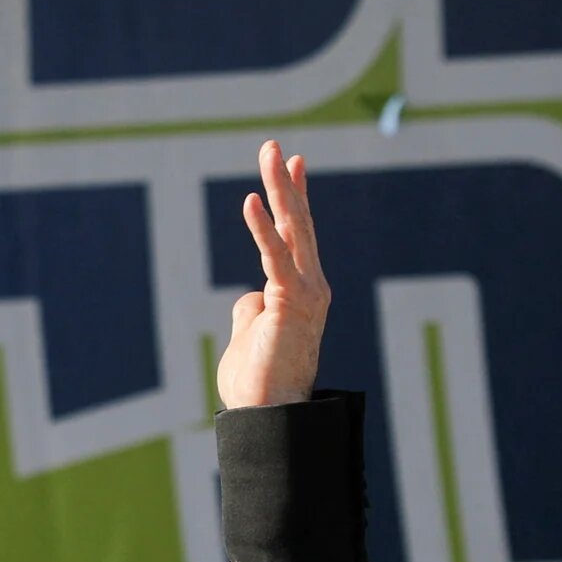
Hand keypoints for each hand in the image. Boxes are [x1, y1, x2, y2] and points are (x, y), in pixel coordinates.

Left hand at [217, 139, 330, 408]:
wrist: (270, 416)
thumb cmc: (260, 384)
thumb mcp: (252, 336)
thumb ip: (254, 309)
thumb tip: (250, 295)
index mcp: (303, 292)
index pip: (299, 235)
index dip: (295, 196)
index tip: (293, 162)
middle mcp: (312, 287)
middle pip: (299, 223)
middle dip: (287, 181)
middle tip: (274, 145)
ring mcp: (306, 294)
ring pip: (293, 230)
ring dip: (280, 188)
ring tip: (270, 153)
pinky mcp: (290, 303)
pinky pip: (274, 257)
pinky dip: (262, 228)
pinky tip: (251, 200)